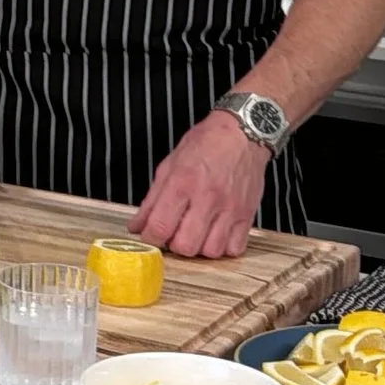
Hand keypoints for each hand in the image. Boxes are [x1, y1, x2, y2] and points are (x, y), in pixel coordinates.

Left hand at [130, 113, 265, 258]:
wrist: (242, 133)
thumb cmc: (206, 144)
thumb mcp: (170, 165)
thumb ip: (152, 199)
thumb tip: (137, 226)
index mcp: (182, 183)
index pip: (160, 227)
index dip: (150, 238)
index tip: (151, 235)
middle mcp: (207, 197)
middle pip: (185, 246)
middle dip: (174, 245)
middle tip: (175, 233)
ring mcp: (230, 208)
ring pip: (211, 251)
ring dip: (200, 248)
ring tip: (197, 233)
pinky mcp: (247, 214)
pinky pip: (234, 248)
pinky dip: (224, 247)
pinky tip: (217, 234)